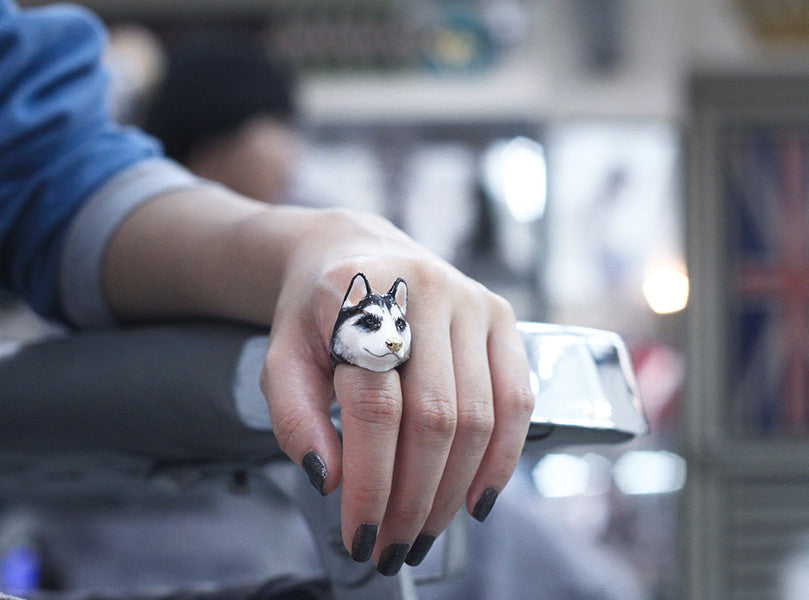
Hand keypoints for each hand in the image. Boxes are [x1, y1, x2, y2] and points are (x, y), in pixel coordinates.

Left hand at [104, 192, 533, 574]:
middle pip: (434, 418)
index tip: (358, 534)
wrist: (353, 253)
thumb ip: (295, 417)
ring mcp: (470, 300)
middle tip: (393, 544)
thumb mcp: (282, 358)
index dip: (370, 482)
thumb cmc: (317, 315)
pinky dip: (503, 457)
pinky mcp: (501, 315)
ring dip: (454, 489)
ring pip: (478, 416)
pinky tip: (477, 497)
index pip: (374, 406)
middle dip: (415, 497)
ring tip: (426, 530)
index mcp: (357, 296)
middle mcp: (422, 290)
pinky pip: (518, 398)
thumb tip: (330, 480)